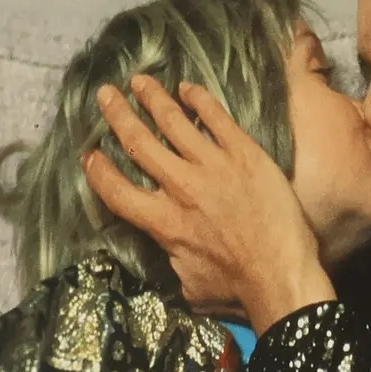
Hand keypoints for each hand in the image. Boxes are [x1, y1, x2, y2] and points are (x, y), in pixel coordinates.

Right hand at [84, 76, 334, 329]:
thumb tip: (168, 247)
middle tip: (105, 94)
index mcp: (163, 222)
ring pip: (174, 122)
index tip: (89, 155)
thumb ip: (171, 258)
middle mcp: (181, 187)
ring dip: (153, 98)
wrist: (282, 274)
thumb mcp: (188, 284)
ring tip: (139, 81)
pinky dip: (200, 100)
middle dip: (118, 115)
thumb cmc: (236, 290)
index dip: (99, 171)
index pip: (117, 191)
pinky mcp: (244, 153)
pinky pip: (216, 117)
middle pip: (138, 143)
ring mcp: (213, 165)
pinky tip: (187, 87)